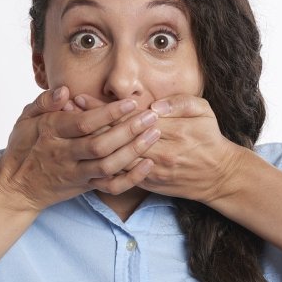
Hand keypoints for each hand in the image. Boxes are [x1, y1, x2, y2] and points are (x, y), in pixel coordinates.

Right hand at [0, 87, 161, 211]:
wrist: (17, 187)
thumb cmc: (23, 147)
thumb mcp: (25, 118)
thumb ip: (44, 102)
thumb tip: (65, 90)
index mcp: (51, 132)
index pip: (83, 123)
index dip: (108, 113)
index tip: (131, 101)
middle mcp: (64, 154)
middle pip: (100, 145)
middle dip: (129, 130)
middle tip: (151, 116)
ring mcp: (76, 173)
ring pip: (108, 166)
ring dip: (134, 151)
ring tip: (154, 134)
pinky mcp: (85, 187)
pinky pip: (111, 186)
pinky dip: (131, 178)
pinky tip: (148, 164)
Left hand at [73, 93, 244, 203]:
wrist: (219, 175)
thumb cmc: (210, 139)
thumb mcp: (203, 111)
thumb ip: (179, 102)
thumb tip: (154, 105)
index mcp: (168, 129)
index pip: (127, 116)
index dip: (101, 108)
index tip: (79, 98)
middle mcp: (157, 151)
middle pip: (115, 137)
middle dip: (87, 124)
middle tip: (63, 113)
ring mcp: (151, 170)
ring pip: (114, 157)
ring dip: (90, 144)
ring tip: (67, 133)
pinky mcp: (149, 183)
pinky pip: (121, 176)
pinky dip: (101, 166)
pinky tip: (84, 157)